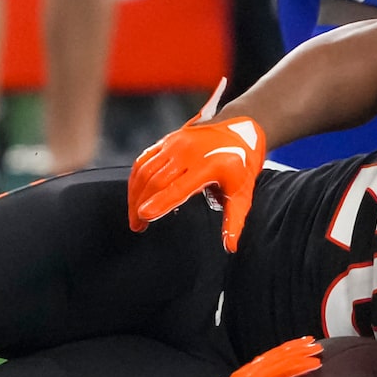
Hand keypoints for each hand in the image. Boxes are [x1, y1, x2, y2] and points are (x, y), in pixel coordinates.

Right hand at [127, 110, 266, 250]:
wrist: (240, 129)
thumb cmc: (241, 164)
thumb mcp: (242, 194)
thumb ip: (233, 221)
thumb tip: (230, 247)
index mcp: (208, 166)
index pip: (178, 188)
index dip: (159, 203)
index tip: (144, 216)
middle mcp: (188, 152)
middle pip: (156, 180)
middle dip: (141, 204)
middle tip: (137, 226)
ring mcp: (175, 143)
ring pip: (146, 169)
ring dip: (135, 193)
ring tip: (134, 215)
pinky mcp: (167, 140)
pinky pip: (144, 158)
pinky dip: (135, 177)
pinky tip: (134, 192)